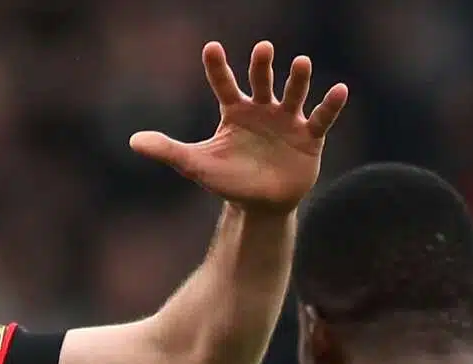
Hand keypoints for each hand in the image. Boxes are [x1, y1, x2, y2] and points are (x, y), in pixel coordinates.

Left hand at [131, 41, 348, 212]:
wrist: (260, 205)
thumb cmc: (228, 179)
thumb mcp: (196, 165)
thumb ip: (167, 150)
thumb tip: (132, 141)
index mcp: (235, 112)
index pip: (224, 84)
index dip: (217, 68)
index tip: (210, 48)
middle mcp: (262, 109)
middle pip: (262, 81)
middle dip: (262, 66)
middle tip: (262, 49)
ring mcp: (288, 120)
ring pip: (292, 94)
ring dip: (297, 79)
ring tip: (301, 62)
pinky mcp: (309, 137)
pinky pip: (322, 118)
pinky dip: (331, 105)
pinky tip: (339, 90)